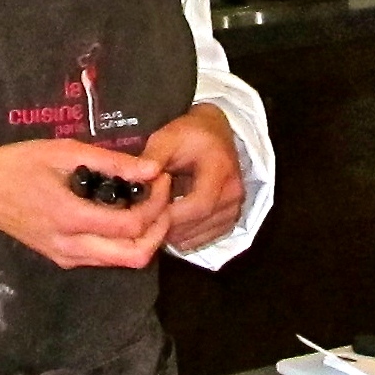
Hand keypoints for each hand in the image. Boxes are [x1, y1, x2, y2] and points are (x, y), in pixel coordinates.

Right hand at [0, 137, 172, 270]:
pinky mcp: (63, 259)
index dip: (156, 204)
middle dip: (159, 230)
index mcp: (71, 218)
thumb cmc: (16, 165)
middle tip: (162, 199)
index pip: (133, 225)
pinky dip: (124, 240)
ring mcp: (67, 257)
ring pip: (122, 261)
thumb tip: (152, 168)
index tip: (160, 178)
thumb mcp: (64, 152)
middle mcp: (72, 247)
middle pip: (135, 256)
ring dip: (144, 236)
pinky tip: (122, 211)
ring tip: (146, 202)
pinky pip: (105, 257)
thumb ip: (111, 162)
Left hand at [144, 104, 244, 252]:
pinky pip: (205, 239)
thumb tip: (139, 176)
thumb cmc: (189, 135)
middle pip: (199, 223)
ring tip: (153, 221)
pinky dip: (185, 237)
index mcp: (221, 169)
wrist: (215, 134)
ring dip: (174, 234)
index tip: (145, 213)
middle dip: (167, 226)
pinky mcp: (230, 220)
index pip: (199, 204)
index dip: (171, 214)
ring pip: (200, 236)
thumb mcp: (167, 137)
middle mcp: (233, 193)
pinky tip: (169, 225)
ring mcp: (234, 209)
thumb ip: (152, 157)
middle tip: (142, 221)